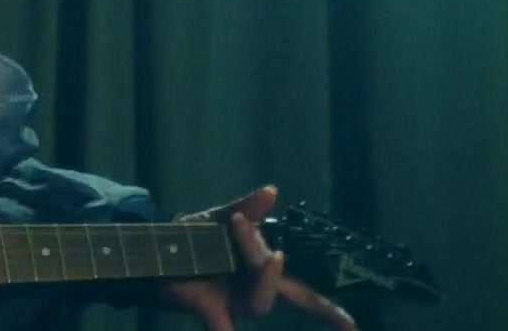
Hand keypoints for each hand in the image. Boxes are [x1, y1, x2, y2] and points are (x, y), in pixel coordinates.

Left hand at [159, 185, 356, 330]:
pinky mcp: (210, 310)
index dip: (330, 312)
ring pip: (260, 302)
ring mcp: (233, 305)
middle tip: (249, 230)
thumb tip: (272, 191)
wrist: (154, 250)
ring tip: (237, 228)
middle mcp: (253, 291)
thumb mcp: (217, 217)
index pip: (303, 293)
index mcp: (261, 272)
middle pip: (280, 291)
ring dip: (253, 265)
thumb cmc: (191, 237)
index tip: (353, 327)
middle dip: (271, 266)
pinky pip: (223, 329)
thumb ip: (247, 207)